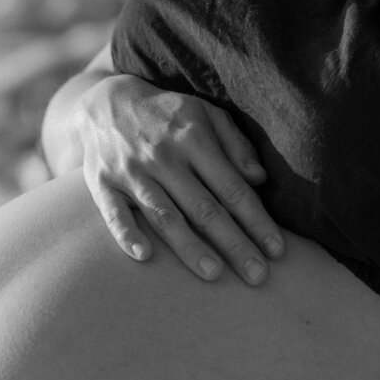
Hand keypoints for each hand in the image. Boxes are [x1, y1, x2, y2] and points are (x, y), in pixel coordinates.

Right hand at [76, 73, 284, 282]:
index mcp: (194, 139)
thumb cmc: (167, 116)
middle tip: (257, 276)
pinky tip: (144, 255)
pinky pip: (114, 213)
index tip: (277, 250)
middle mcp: (164, 157)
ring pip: (165, 215)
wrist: (104, 103)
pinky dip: (127, 234)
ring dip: (189, 246)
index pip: (232, 188)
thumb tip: (260, 179)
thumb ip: (235, 145)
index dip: (256, 220)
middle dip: (234, 244)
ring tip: (214, 275)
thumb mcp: (206, 115)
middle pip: (204, 208)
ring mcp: (132, 172)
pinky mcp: (102, 184)